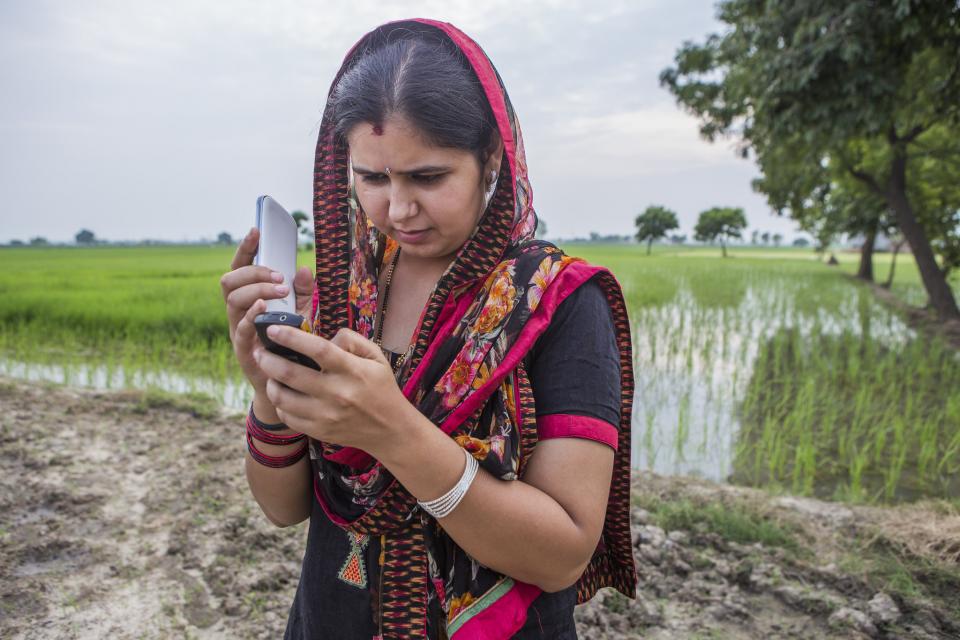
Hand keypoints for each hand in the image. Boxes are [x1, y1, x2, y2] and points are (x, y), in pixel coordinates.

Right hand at [219, 227, 314, 394]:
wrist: (289, 383)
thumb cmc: (292, 344)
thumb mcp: (302, 313)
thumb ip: (303, 292)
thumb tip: (304, 269)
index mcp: (249, 299)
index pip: (240, 268)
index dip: (245, 249)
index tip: (256, 231)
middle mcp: (238, 312)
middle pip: (230, 281)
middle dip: (253, 272)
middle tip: (278, 276)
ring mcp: (238, 330)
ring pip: (232, 300)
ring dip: (256, 289)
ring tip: (279, 290)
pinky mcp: (244, 350)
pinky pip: (241, 328)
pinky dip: (251, 315)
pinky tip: (264, 307)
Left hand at [254, 326, 405, 450]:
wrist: (389, 429)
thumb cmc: (380, 387)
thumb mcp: (376, 356)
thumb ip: (352, 339)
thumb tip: (326, 336)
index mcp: (352, 370)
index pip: (317, 350)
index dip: (290, 337)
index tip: (272, 329)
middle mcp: (337, 393)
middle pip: (290, 373)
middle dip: (268, 359)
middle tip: (260, 351)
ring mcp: (326, 415)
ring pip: (282, 397)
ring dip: (270, 382)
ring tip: (269, 373)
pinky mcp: (319, 431)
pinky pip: (287, 416)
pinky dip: (280, 403)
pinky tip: (283, 394)